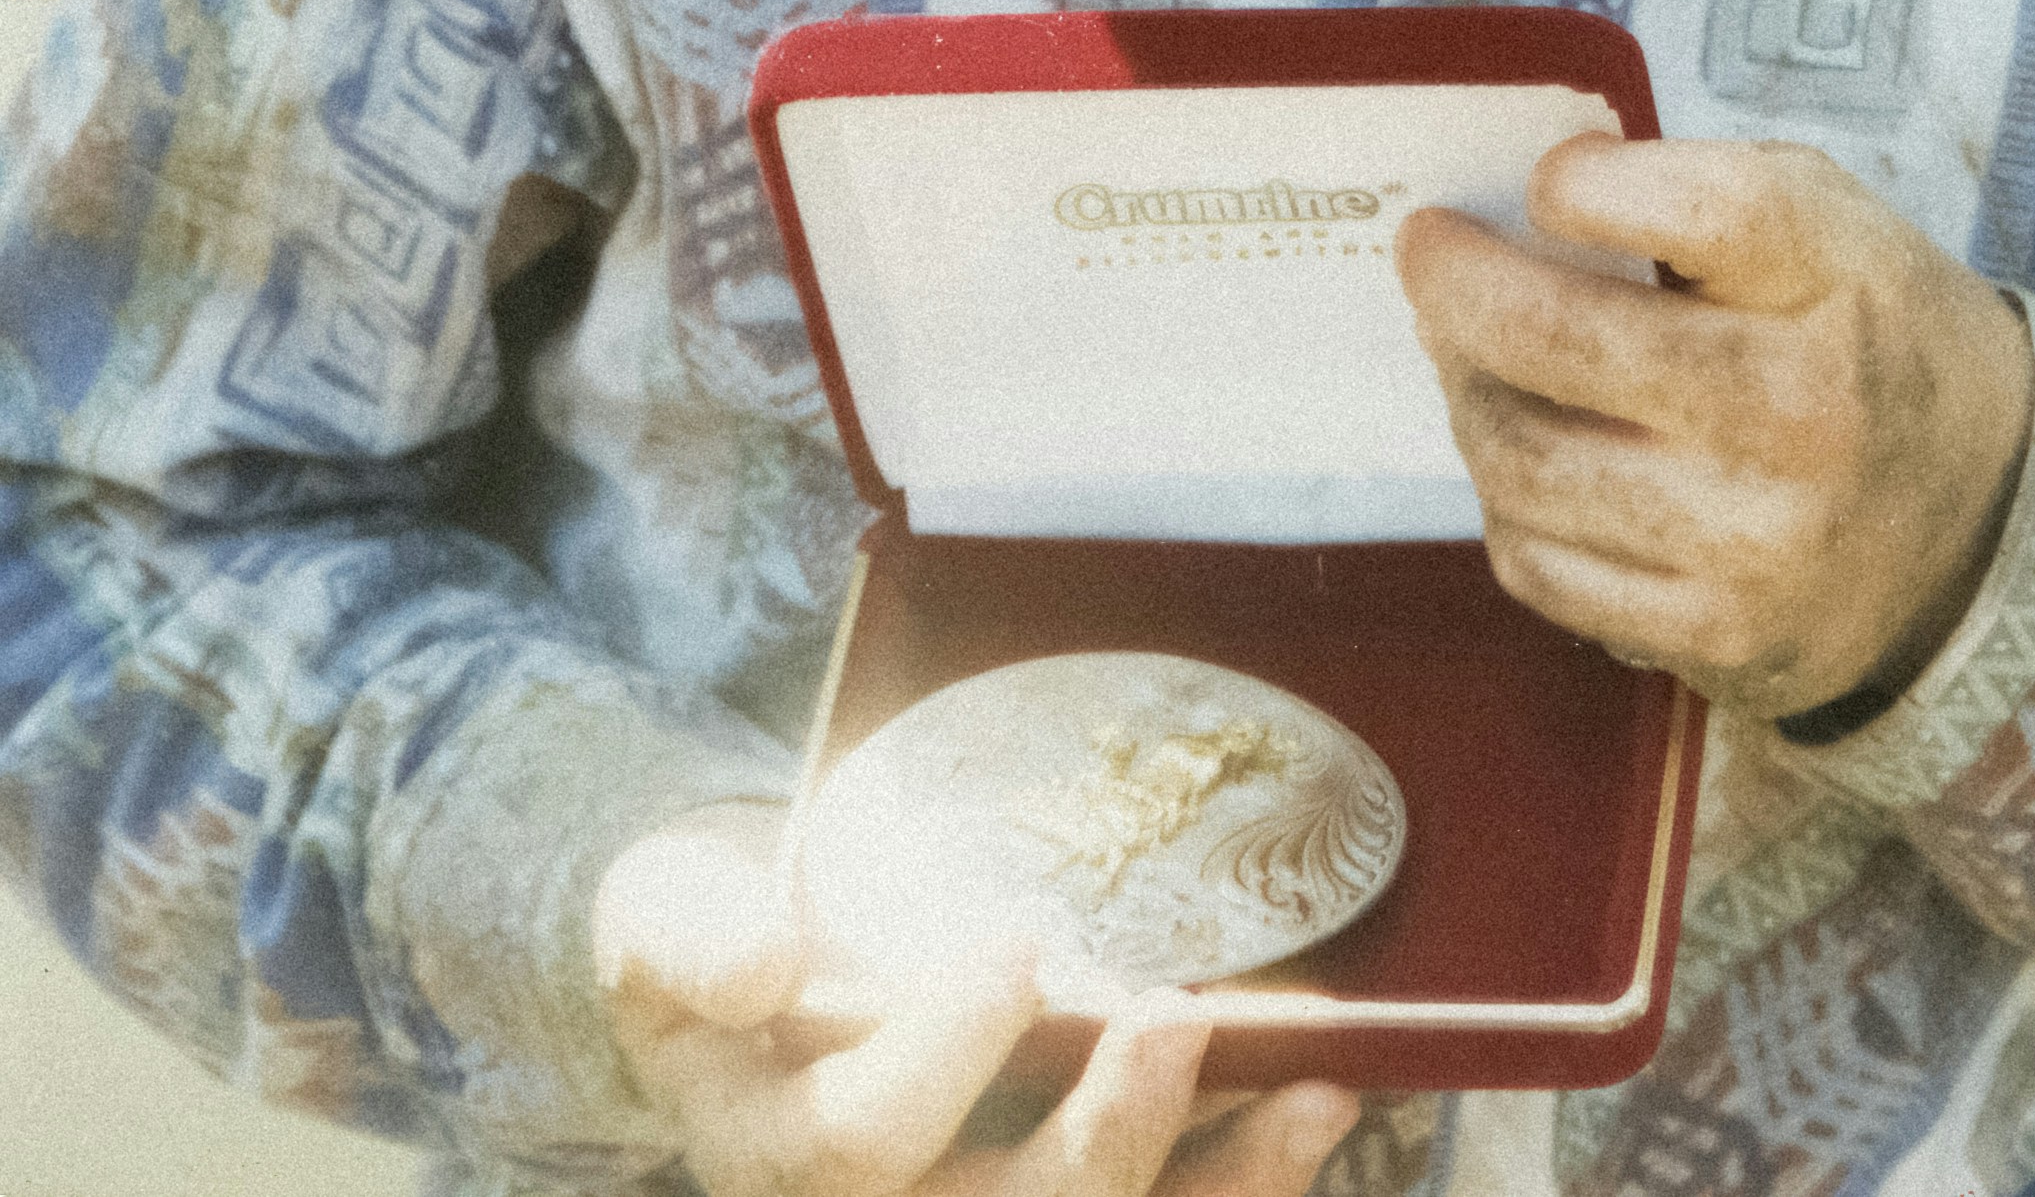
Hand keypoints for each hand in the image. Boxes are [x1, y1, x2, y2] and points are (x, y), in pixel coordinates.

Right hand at [593, 801, 1359, 1196]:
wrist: (754, 983)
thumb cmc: (718, 939)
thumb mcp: (668, 917)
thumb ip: (698, 935)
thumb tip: (766, 960)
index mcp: (774, 1157)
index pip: (859, 1141)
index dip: (939, 1057)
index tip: (1016, 948)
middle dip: (1105, 1140)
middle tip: (1179, 1017)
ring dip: (1218, 1183)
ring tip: (1309, 1093)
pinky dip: (1242, 1181)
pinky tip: (1314, 1118)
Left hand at [1396, 138, 2034, 719]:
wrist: (1985, 523)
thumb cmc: (1873, 332)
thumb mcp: (1832, 219)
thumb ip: (1699, 190)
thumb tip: (1532, 201)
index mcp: (1837, 283)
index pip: (1694, 210)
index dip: (1584, 184)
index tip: (1544, 182)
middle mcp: (1799, 418)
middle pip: (1561, 340)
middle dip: (1458, 285)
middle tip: (1428, 252)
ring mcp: (1752, 545)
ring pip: (1526, 463)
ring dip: (1467, 396)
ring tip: (1465, 357)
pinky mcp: (1715, 638)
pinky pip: (1545, 570)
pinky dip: (1509, 504)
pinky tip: (1525, 459)